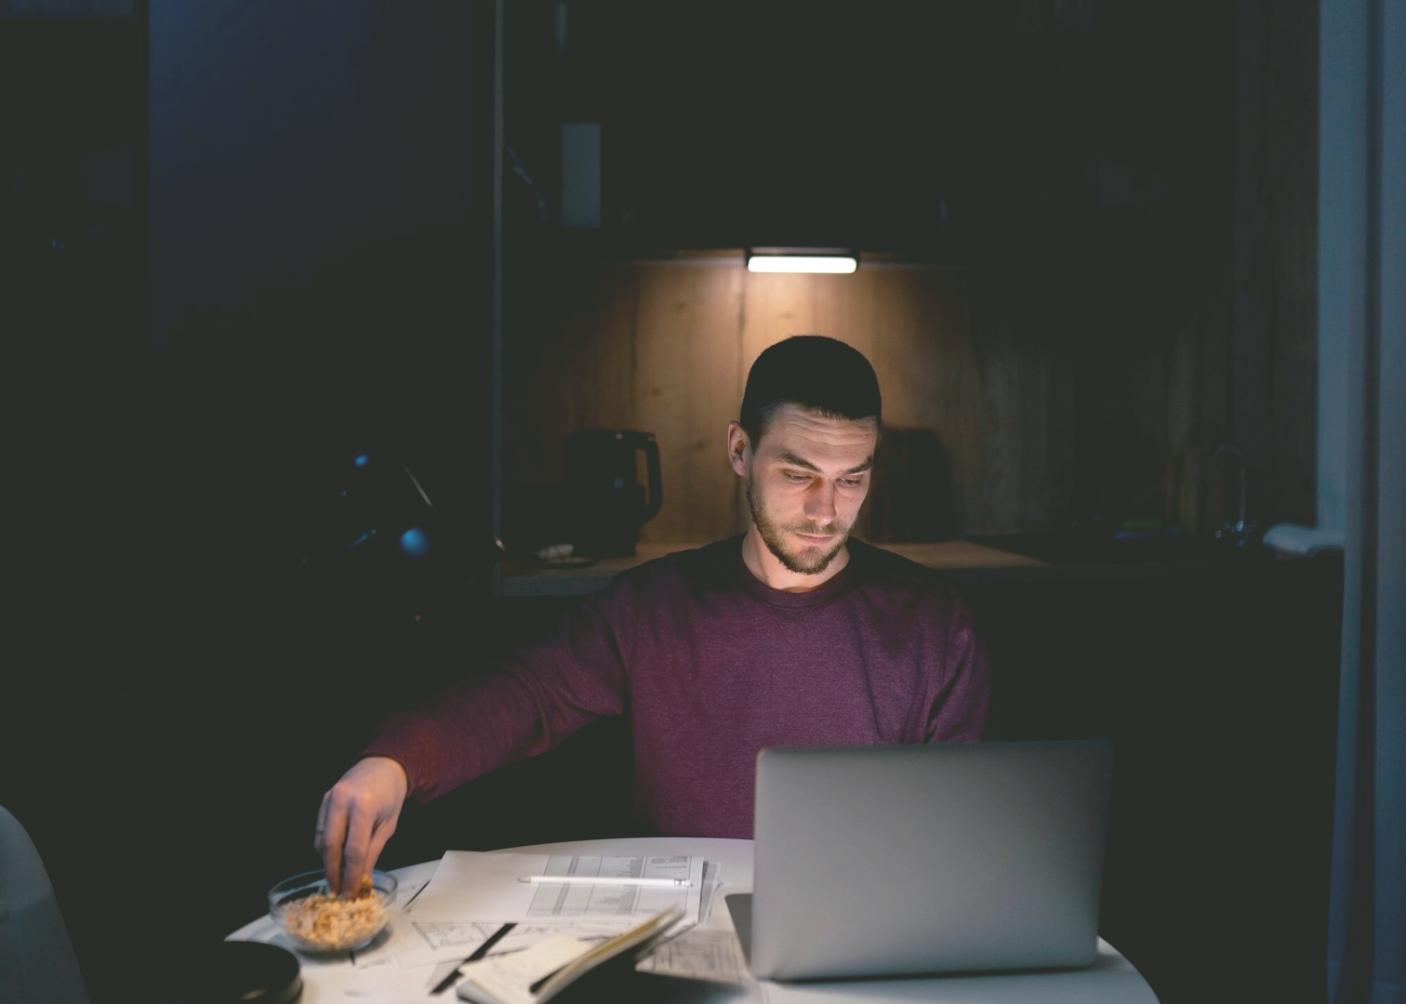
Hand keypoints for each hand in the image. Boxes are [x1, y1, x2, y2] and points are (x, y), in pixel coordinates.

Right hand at [315, 756, 408, 895]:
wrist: (383, 766)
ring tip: (336, 879)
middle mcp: (342, 801)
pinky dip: (324, 848)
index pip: (354, 850)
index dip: (351, 875)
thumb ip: (373, 852)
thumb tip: (362, 879)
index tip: (351, 892)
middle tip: (337, 891)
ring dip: (327, 862)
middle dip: (333, 873)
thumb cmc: (390, 795)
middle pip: (331, 846)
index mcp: (364, 806)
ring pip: (321, 839)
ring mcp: (329, 799)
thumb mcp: (388, 825)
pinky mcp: (322, 800)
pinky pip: (319, 830)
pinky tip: (332, 859)